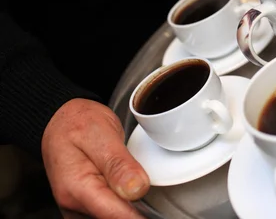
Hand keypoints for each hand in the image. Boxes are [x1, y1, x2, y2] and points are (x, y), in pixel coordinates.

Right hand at [42, 98, 148, 218]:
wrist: (62, 120)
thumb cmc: (79, 122)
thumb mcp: (101, 134)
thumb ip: (118, 164)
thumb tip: (137, 189)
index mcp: (77, 187)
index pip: (114, 215)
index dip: (140, 215)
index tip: (158, 212)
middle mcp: (72, 203)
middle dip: (136, 212)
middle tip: (153, 198)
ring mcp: (76, 208)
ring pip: (109, 218)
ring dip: (127, 209)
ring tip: (139, 190)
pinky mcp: (82, 208)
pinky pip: (105, 213)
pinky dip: (120, 207)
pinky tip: (128, 194)